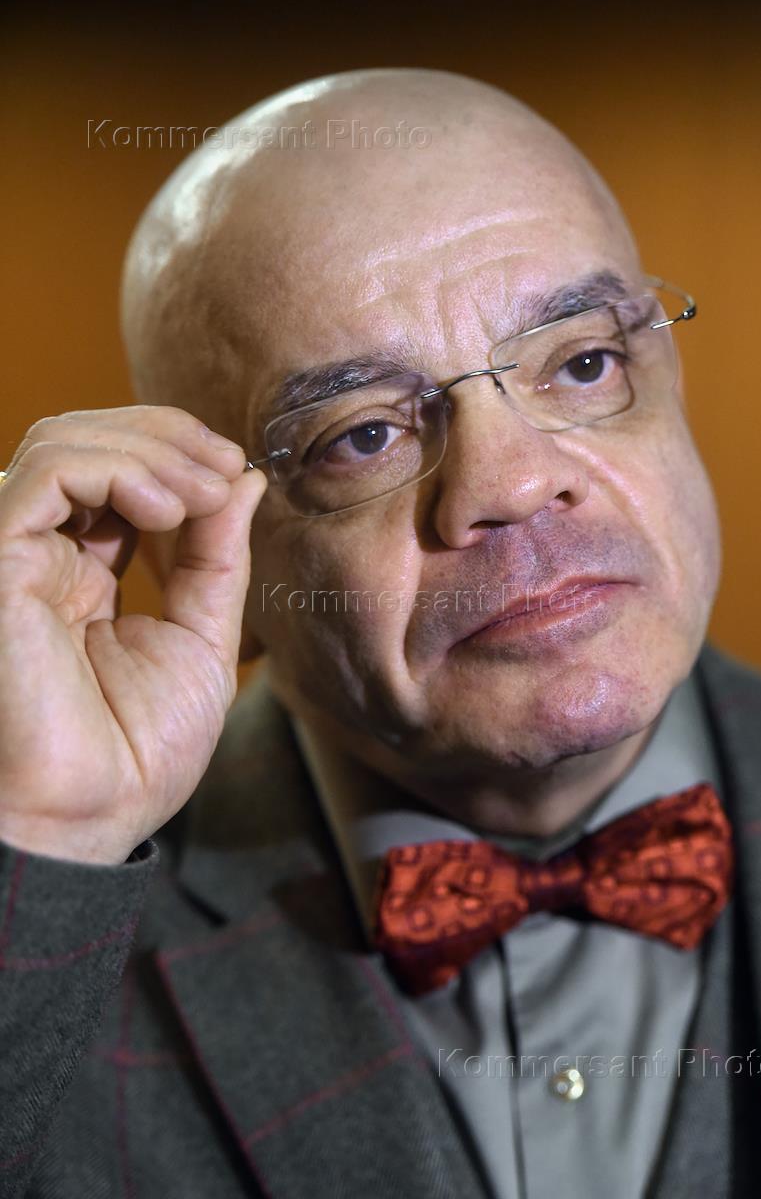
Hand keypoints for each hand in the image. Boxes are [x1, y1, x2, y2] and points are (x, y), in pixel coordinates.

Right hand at [0, 406, 266, 864]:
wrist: (92, 818)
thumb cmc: (136, 751)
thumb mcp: (202, 637)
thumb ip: (215, 555)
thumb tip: (242, 478)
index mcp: (81, 573)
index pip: (116, 476)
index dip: (174, 455)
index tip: (233, 470)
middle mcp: (40, 557)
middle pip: (84, 444)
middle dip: (166, 438)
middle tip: (225, 462)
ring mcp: (12, 556)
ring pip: (60, 444)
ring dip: (149, 449)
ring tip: (204, 487)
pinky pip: (45, 474)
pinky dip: (117, 469)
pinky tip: (169, 507)